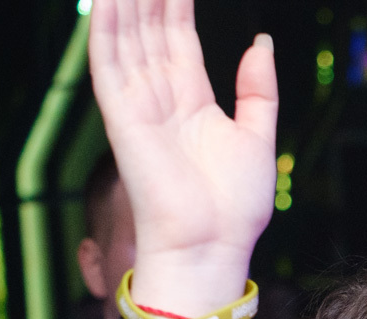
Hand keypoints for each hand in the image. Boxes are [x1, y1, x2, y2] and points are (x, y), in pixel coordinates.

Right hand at [89, 0, 277, 316]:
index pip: (179, 39)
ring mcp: (139, 106)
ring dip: (126, 3)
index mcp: (192, 102)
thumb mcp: (259, 137)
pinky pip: (109, 64)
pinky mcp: (122, 118)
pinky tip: (108, 0)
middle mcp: (162, 99)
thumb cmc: (235, 207)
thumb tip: (260, 42)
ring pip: (128, 38)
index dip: (176, 3)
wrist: (211, 245)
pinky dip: (107, 30)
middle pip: (150, 30)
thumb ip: (258, 89)